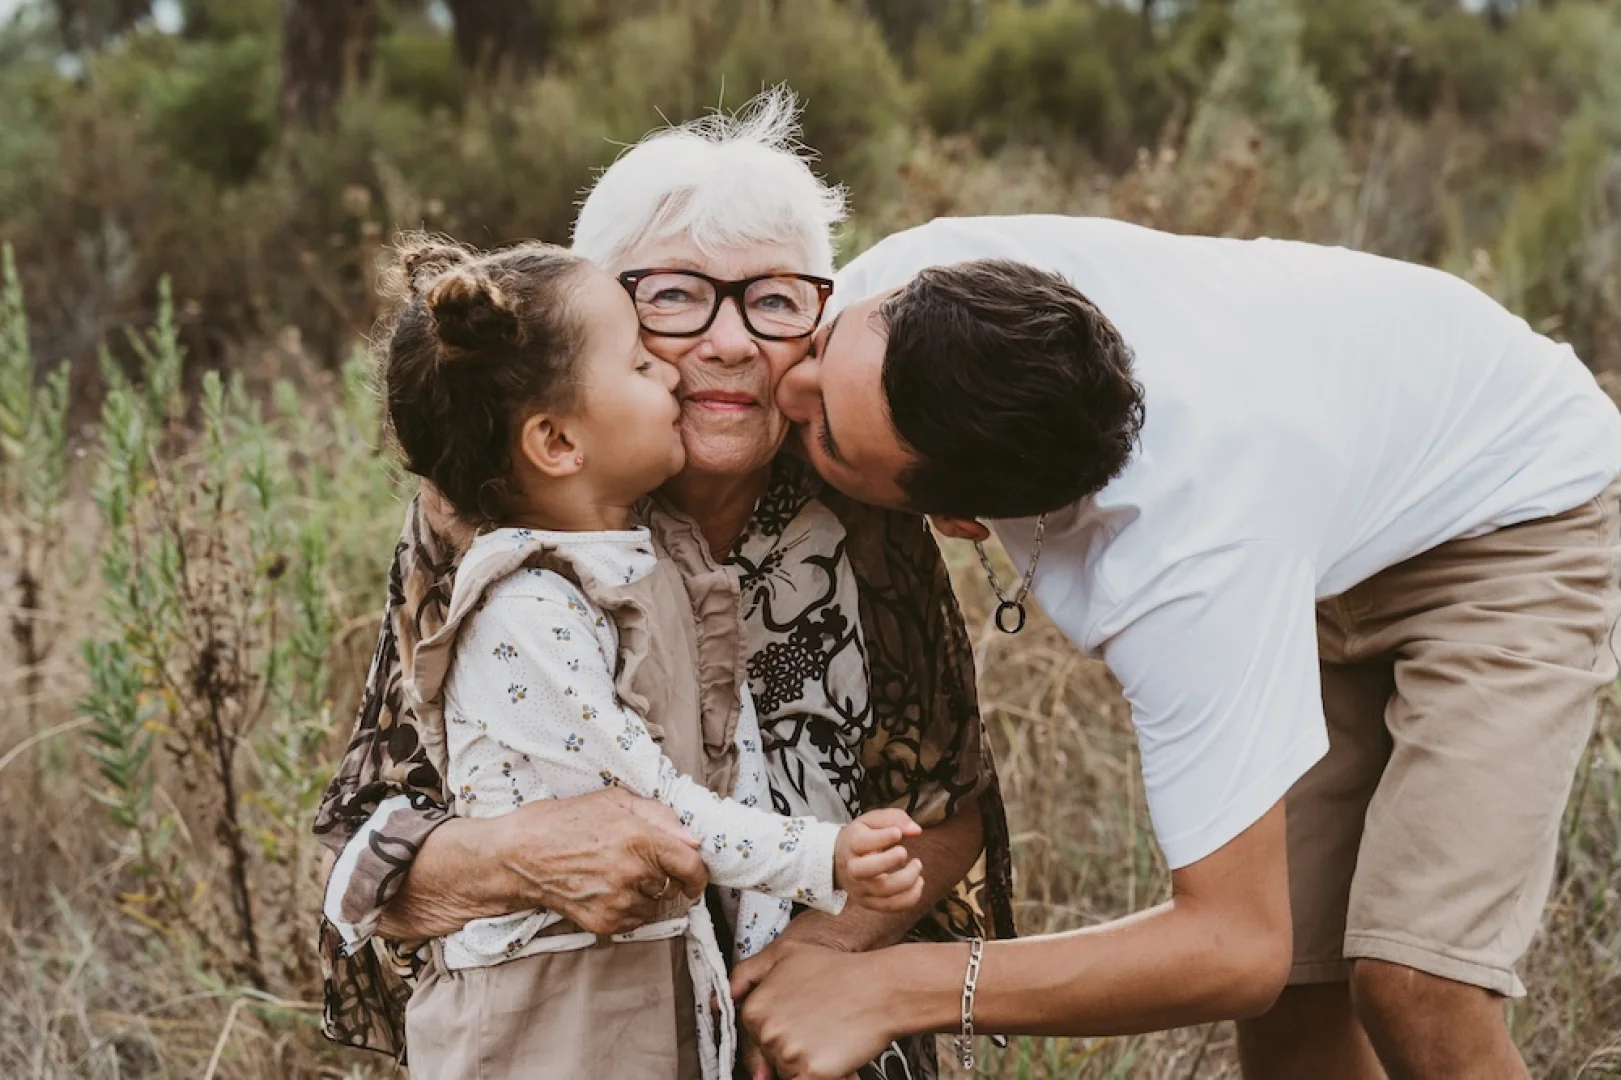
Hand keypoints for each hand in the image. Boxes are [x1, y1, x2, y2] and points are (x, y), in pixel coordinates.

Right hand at [494, 787, 706, 935]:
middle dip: (663, 875)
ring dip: (645, 894)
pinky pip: (634, 921)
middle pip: (672, 885)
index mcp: (640, 840)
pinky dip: (627, 908)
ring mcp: (618, 903)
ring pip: (654, 905)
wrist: (518, 856)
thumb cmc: (562, 821)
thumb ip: (659, 816)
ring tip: (614, 873)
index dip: (699, 873)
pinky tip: (604, 889)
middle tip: (638, 862)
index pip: (691, 866)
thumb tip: (691, 838)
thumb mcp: (613, 800)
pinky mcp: (604, 924)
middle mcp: (633, 874)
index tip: (695, 877)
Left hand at [734, 943, 896, 1079]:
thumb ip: (746, 974)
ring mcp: (786, 1053)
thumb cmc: (839, 971)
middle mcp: (765, 1031)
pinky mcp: (810, 1073)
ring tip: (830, 1037)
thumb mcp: (785, 954)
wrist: (881, 988)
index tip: (801, 1024)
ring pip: (788, 1072)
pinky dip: (822, 1075)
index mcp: (754, 1008)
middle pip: (770, 1058)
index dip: (780, 1033)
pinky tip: (835, 1057)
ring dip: (808, 1063)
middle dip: (793, 1048)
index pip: (754, 1039)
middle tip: (820, 1025)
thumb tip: (720, 1004)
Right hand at [833, 808, 923, 911]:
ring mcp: (859, 888)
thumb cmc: (861, 837)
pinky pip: (890, 906)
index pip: (861, 842)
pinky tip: (918, 883)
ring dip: (906, 880)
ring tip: (917, 866)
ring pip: (882, 891)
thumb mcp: (872, 821)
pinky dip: (909, 898)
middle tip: (904, 852)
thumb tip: (916, 830)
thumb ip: (894, 819)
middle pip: (866, 870)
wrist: (838, 860)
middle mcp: (852, 868)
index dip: (882, 838)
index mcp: (851, 844)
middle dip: (889, 861)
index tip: (898, 833)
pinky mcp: (868, 902)